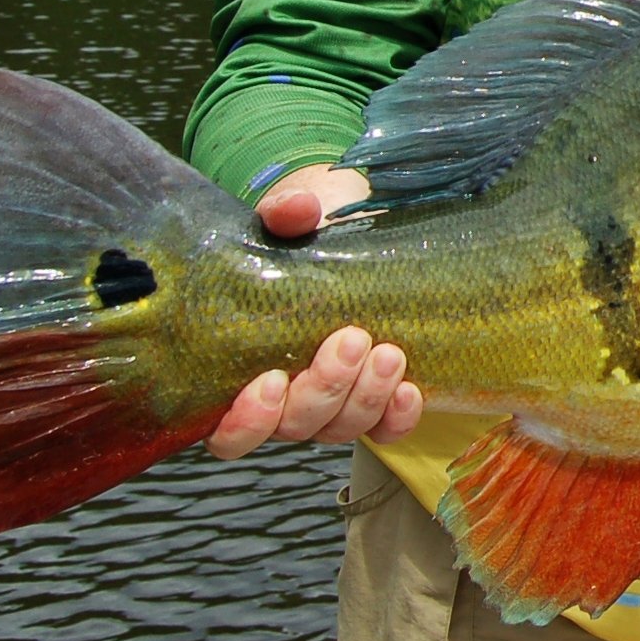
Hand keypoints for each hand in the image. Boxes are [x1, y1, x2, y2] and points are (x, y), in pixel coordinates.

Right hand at [206, 165, 424, 458]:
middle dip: (324, 390)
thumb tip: (295, 209)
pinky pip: (386, 428)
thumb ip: (284, 213)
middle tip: (350, 339)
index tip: (270, 378)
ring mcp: (333, 400)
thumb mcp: (293, 216)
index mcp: (242, 369)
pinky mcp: (378, 395)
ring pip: (341, 428)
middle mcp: (286, 397)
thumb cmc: (308, 230)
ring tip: (388, 352)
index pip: (229, 432)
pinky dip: (397, 417)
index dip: (247, 419)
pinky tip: (410, 389)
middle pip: (295, 426)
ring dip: (366, 397)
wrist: (356, 227)